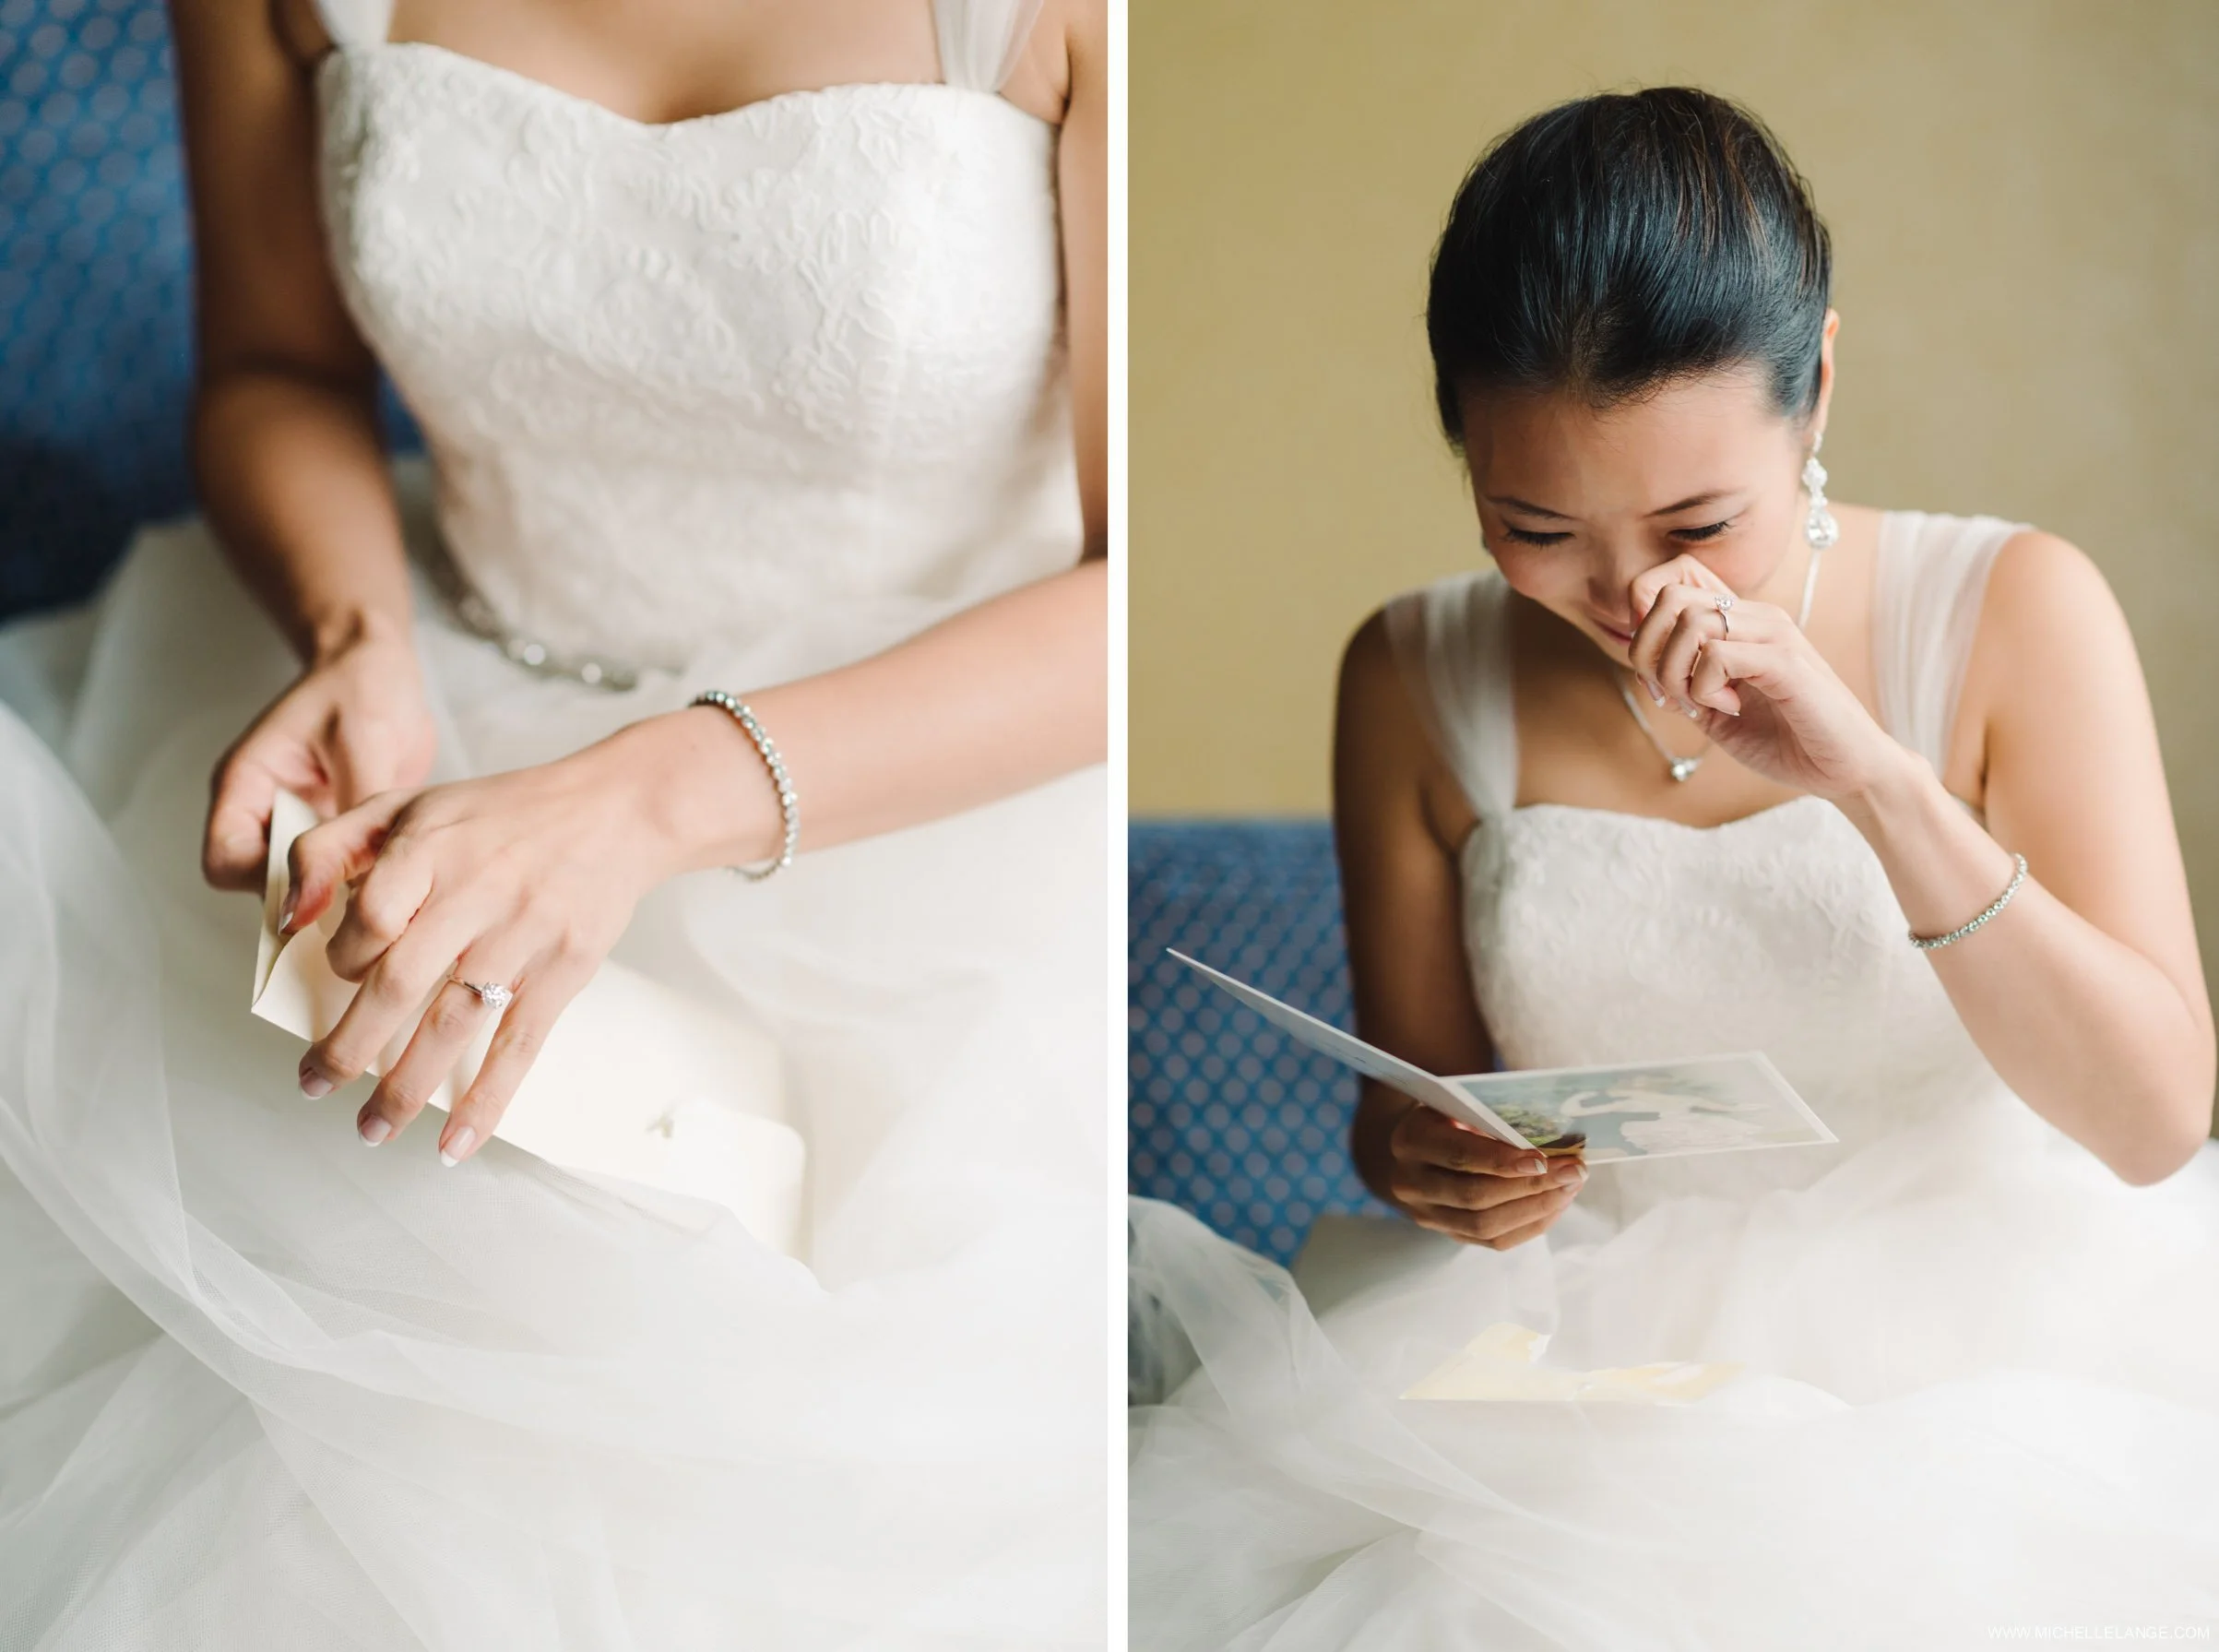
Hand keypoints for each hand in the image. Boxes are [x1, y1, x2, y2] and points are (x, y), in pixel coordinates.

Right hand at [203, 622, 435, 890]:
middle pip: (257, 885)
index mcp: (246, 783)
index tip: (321, 887)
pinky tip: (392, 881)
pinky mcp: (329, 830)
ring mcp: (295, 823)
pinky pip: (331, 874)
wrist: (379, 667)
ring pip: (296, 886)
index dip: (265, 884)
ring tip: (380, 894)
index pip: (225, 860)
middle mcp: (262, 810)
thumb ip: (354, 800)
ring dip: (332, 897)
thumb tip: (358, 862)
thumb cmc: (361, 687)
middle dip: (304, 901)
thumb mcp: (363, 739)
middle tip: (360, 904)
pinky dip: (354, 884)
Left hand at [283, 726, 686, 1161]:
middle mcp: (476, 891)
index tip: (337, 978)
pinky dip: (487, 1099)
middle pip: (398, 983)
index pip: (367, 919)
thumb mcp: (407, 803)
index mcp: (430, 847)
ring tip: (373, 1128)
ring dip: (405, 1086)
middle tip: (315, 1085)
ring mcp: (523, 934)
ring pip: (451, 1023)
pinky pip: (519, 1045)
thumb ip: (330, 848)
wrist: (615, 811)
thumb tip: (287, 918)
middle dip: (348, 1046)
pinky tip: (457, 1141)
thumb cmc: (504, 814)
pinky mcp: (564, 968)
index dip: (342, 958)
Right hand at [1380, 1102, 1587, 1249]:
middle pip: (1475, 1196)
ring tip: (1570, 1188)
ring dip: (1536, 1208)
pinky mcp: (1449, 1234)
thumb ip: (1493, 1115)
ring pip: (1486, 1226)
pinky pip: (1494, 1241)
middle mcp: (1411, 1183)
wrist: (1420, 1143)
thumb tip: (1552, 1132)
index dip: (1502, 1161)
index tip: (1544, 1159)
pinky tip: (1556, 1204)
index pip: (1459, 1156)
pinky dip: (1531, 1224)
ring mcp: (1427, 1215)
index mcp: (1411, 1140)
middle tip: (1574, 1172)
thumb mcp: (1462, 1101)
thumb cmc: (1452, 1112)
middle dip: (1531, 1186)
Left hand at [1625, 554, 1901, 800]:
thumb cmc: (1785, 739)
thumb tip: (1643, 668)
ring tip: (1704, 703)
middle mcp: (1757, 616)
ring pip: (1690, 621)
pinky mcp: (1786, 661)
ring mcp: (1773, 633)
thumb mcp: (1715, 711)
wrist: (1846, 769)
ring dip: (1677, 673)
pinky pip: (1717, 655)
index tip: (1658, 678)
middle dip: (1649, 652)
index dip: (1643, 627)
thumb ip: (1681, 684)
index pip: (1671, 583)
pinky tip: (1732, 708)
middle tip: (1672, 694)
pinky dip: (1705, 690)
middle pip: (1670, 596)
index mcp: (1740, 622)